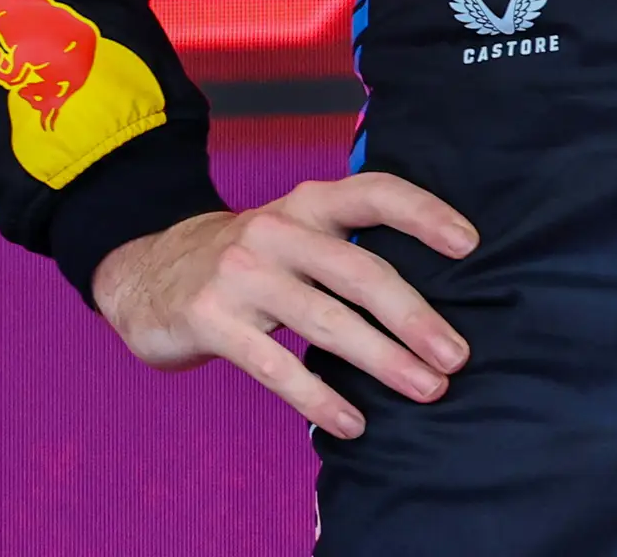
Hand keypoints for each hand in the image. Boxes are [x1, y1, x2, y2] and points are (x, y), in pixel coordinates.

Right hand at [88, 173, 478, 439]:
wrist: (146, 273)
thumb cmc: (246, 261)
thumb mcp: (292, 233)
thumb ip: (346, 248)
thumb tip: (432, 298)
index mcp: (306, 203)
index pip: (373, 194)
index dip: (423, 213)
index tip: (469, 244)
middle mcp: (275, 231)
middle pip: (358, 270)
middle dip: (413, 315)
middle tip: (456, 354)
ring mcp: (241, 276)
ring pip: (325, 320)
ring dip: (382, 359)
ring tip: (426, 388)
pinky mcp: (213, 321)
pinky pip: (276, 366)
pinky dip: (319, 398)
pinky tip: (354, 422)